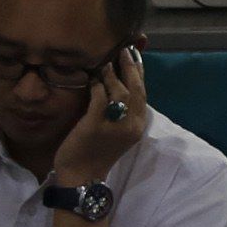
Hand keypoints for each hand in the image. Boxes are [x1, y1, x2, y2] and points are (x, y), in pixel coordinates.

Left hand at [49, 47, 151, 186]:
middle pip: (136, 89)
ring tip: (107, 59)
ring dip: (114, 73)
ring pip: (120, 91)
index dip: (140, 74)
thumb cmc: (95, 153)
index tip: (136, 57)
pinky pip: (100, 97)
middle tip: (126, 50)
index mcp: (138, 126)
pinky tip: (93, 76)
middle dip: (132, 67)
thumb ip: (119, 112)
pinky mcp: (97, 124)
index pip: (143, 94)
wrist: (82, 176)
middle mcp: (132, 124)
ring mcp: (116, 125)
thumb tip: (117, 86)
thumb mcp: (116, 132)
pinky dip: (97, 85)